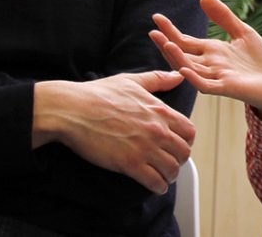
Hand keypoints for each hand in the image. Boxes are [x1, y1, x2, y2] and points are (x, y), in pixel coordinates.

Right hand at [32, 70, 194, 194]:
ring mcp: (145, 148)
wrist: (73, 110)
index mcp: (160, 111)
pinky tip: (155, 186)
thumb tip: (178, 75)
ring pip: (172, 169)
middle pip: (183, 152)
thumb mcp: (131, 81)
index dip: (186, 140)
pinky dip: (158, 187)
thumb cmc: (98, 94)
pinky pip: (154, 181)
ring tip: (163, 177)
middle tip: (170, 163)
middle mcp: (157, 130)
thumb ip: (158, 79)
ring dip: (170, 175)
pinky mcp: (130, 163)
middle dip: (179, 160)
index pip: (189, 131)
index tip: (178, 145)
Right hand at [150, 0, 261, 129]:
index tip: (156, 17)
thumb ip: (223, 17)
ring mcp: (216, 77)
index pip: (185, 41)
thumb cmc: (259, 60)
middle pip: (182, 55)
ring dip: (177, 58)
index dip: (171, 30)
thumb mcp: (242, 32)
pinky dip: (194, 78)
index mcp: (211, 52)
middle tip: (153, 32)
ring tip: (165, 44)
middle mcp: (209, 65)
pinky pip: (206, 85)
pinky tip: (184, 69)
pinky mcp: (227, 88)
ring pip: (190, 68)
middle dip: (167, 44)